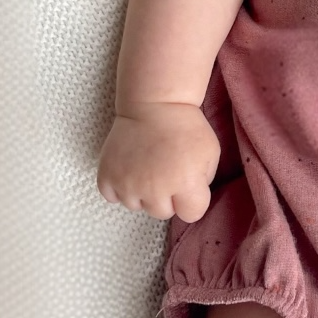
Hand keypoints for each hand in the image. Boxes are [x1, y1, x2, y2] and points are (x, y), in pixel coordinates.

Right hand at [96, 101, 217, 222]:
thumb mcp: (210, 154)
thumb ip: (203, 183)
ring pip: (137, 206)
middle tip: (166, 171)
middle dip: (167, 197)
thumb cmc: (186, 127)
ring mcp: (128, 184)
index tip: (188, 184)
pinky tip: (129, 170)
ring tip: (147, 167)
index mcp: (185, 183)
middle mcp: (155, 189)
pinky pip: (112, 196)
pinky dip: (119, 187)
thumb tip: (189, 199)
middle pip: (162, 213)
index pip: (191, 214)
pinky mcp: (107, 176)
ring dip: (142, 192)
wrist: (154, 103)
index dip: (192, 200)